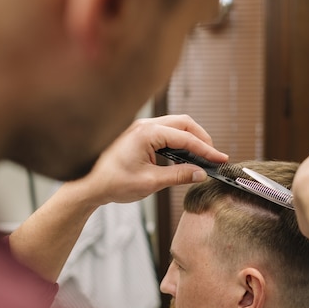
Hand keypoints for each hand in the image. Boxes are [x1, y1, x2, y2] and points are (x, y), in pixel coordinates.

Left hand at [9, 115, 225, 281]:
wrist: (88, 185)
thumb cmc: (113, 182)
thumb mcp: (150, 182)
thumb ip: (178, 176)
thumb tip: (200, 173)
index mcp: (147, 133)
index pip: (185, 137)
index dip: (206, 149)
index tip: (220, 159)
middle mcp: (145, 125)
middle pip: (184, 123)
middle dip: (202, 138)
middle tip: (213, 156)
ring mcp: (141, 128)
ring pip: (175, 126)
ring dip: (191, 139)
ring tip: (202, 157)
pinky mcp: (139, 135)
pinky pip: (166, 132)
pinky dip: (179, 142)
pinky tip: (185, 156)